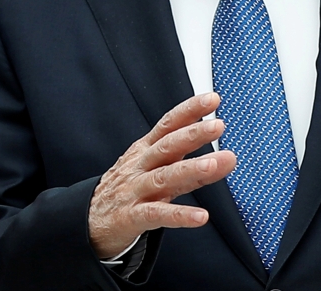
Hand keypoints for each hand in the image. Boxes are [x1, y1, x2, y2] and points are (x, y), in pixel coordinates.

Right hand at [88, 92, 235, 257]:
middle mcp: (141, 165)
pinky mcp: (131, 217)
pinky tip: (201, 216)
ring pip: (163, 177)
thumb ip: (195, 167)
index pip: (169, 124)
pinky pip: (156, 215)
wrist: (90, 221)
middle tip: (218, 125)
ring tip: (214, 164)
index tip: (213, 99)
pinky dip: (179, 215)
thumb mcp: (160, 172)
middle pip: (167, 146)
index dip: (190, 110)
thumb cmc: (131, 189)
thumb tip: (230, 158)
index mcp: (147, 149)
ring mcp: (135, 190)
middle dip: (193, 134)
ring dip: (189, 169)